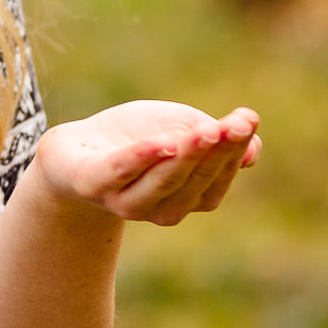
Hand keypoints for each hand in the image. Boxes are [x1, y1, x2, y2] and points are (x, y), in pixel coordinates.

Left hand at [28, 100, 261, 226]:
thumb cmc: (136, 139)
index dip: (233, 150)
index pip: (217, 177)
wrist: (74, 149)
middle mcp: (161, 208)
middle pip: (195, 180)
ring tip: (205, 132)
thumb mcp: (180, 129)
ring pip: (163, 182)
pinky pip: (119, 173)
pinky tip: (162, 142)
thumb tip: (253, 150)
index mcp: (187, 197)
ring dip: (186, 157)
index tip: (247, 119)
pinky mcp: (92, 185)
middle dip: (216, 151)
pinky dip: (141, 159)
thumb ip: (215, 139)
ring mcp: (125, 201)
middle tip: (234, 124)